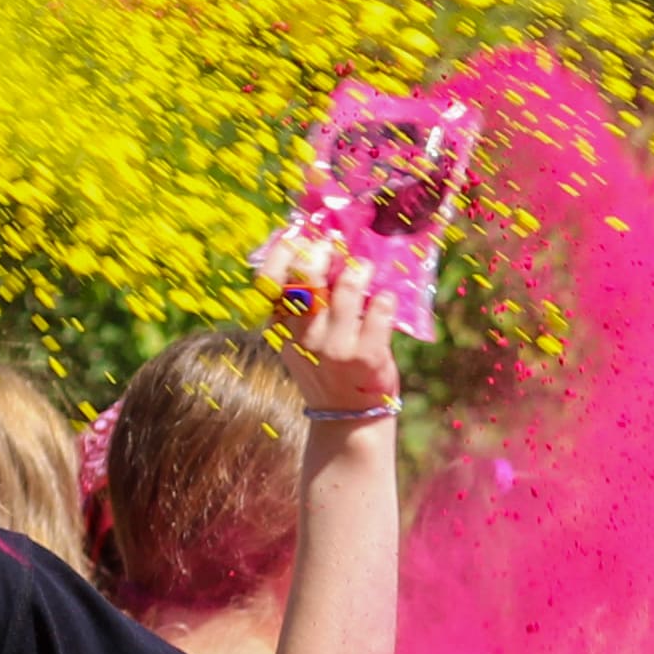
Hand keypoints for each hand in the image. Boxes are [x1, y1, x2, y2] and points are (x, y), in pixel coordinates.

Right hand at [258, 232, 399, 421]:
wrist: (349, 418)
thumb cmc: (327, 368)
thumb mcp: (302, 339)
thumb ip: (303, 307)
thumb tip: (317, 252)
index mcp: (281, 328)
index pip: (268, 281)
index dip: (282, 252)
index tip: (296, 235)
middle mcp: (304, 337)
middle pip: (305, 278)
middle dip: (321, 252)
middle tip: (334, 246)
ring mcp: (335, 348)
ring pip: (345, 290)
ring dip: (358, 270)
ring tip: (364, 267)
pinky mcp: (366, 358)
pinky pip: (378, 312)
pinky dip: (384, 299)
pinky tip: (385, 297)